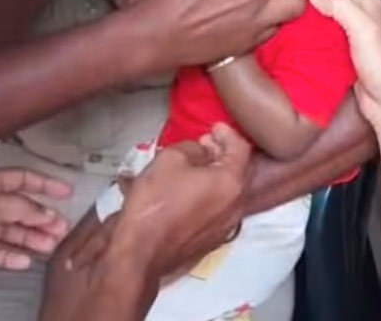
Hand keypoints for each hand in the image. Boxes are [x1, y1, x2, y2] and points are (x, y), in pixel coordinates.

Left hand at [0, 168, 70, 268]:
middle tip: (62, 228)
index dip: (46, 185)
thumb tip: (46, 213)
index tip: (68, 192)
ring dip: (32, 239)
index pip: (22, 178)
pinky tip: (24, 260)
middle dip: (43, 219)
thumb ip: (18, 207)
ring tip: (50, 246)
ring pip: (9, 232)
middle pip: (19, 209)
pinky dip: (10, 257)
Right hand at [59, 124, 250, 278]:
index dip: (227, 133)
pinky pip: (218, 207)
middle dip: (222, 153)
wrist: (140, 252)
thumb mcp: (170, 159)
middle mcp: (236, 204)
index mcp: (232, 183)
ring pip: (228, 190)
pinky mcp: (212, 238)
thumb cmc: (155, 204)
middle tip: (205, 144)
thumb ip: (192, 148)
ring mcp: (226, 224)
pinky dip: (210, 193)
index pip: (240, 148)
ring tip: (194, 165)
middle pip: (238, 170)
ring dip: (215, 174)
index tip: (214, 128)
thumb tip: (200, 151)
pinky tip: (189, 189)